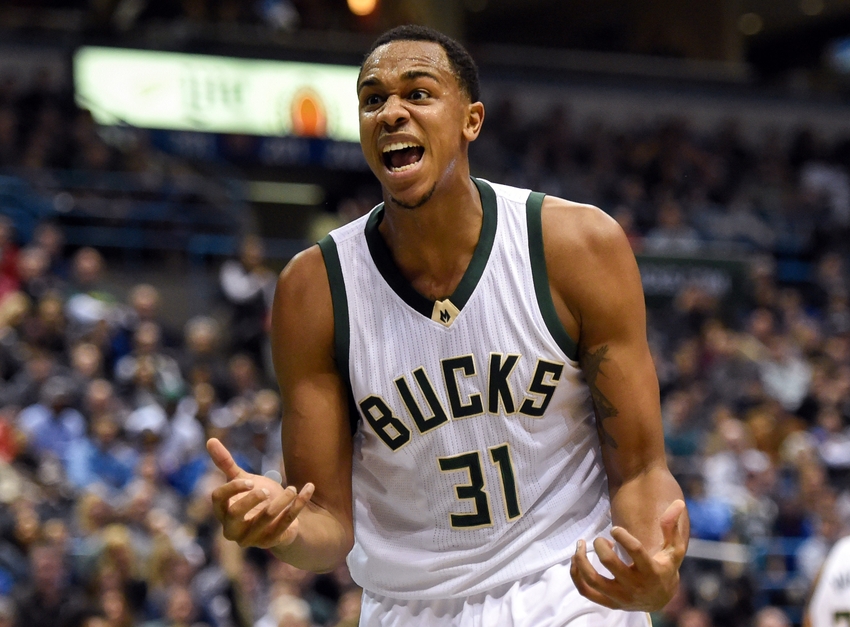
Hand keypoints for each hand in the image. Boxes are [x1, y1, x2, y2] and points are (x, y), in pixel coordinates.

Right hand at [207, 437, 313, 548]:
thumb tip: (211, 439)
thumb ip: (226, 463)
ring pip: (265, 519)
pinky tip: (308, 488)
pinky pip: (286, 524)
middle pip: (235, 515)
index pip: (218, 499)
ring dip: (282, 501)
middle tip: (265, 490)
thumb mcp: (243, 480)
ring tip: (292, 488)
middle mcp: (233, 528)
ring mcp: (252, 538)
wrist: (278, 519)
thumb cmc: (255, 497)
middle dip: (250, 500)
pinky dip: (299, 505)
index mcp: (223, 511)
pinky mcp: (272, 541)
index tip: (251, 481)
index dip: (233, 489)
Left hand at [570, 499, 686, 611]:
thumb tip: (678, 503)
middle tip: (601, 539)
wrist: (659, 599)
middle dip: (600, 546)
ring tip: (580, 544)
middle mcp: (635, 586)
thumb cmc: (665, 568)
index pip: (636, 551)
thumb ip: (672, 527)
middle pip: (610, 564)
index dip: (623, 536)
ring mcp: (620, 597)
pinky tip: (575, 559)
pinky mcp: (608, 603)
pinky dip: (576, 575)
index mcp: (652, 571)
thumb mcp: (674, 550)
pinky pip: (586, 591)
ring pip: (593, 580)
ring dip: (581, 559)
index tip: (614, 529)